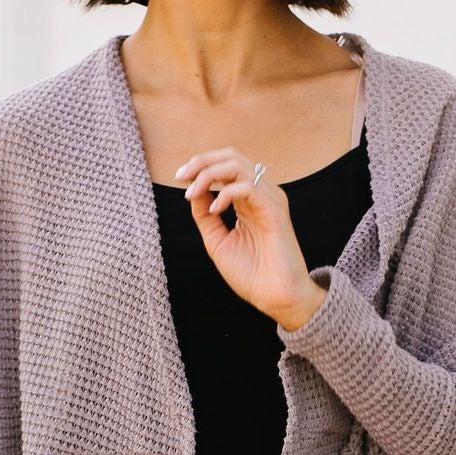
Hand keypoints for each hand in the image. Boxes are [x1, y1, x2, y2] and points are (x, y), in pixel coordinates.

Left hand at [174, 148, 324, 329]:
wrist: (275, 298)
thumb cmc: (251, 273)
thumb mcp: (217, 240)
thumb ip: (205, 215)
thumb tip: (192, 190)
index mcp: (249, 200)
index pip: (226, 165)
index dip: (201, 165)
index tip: (179, 178)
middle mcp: (261, 194)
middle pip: (232, 157)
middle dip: (202, 162)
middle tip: (182, 177)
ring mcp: (270, 200)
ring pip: (238, 166)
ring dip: (209, 174)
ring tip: (193, 193)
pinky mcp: (276, 210)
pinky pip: (249, 187)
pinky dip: (226, 194)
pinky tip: (215, 210)